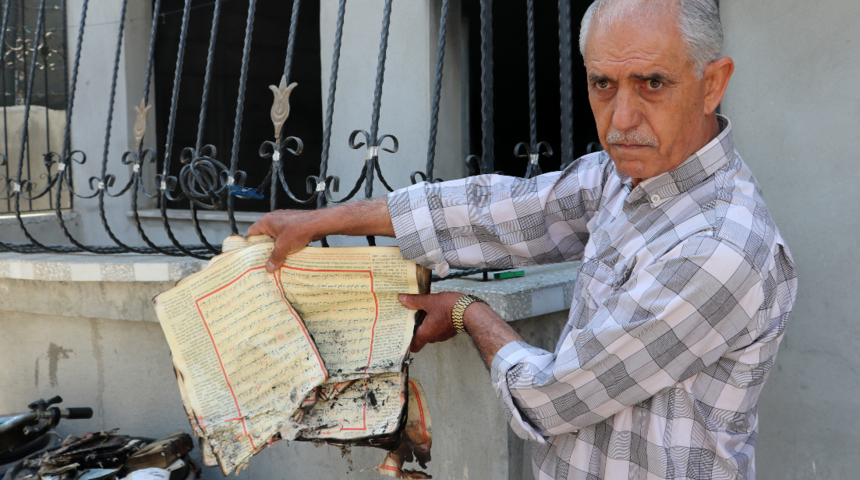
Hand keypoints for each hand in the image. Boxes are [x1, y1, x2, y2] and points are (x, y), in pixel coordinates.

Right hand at [247, 198, 394, 272]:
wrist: (319, 223)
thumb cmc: (301, 228)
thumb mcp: (284, 246)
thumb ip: (275, 257)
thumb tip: (269, 267)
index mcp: (267, 221)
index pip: (252, 233)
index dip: (251, 244)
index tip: (251, 256)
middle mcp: (274, 220)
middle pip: (264, 237)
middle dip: (265, 249)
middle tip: (264, 261)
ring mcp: (284, 223)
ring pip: (275, 239)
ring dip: (276, 249)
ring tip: (276, 260)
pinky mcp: (293, 227)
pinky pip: (285, 238)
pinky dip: (285, 246)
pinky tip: (287, 255)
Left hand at [399, 292, 464, 352]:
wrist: (471, 310)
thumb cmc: (452, 308)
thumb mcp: (430, 301)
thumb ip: (415, 301)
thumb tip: (403, 299)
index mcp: (426, 333)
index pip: (413, 346)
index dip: (407, 342)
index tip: (402, 334)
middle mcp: (434, 337)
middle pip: (420, 337)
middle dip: (415, 327)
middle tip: (410, 316)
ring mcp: (443, 335)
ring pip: (430, 332)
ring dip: (426, 323)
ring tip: (422, 310)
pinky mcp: (450, 330)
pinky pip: (438, 328)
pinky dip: (435, 322)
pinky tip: (435, 311)